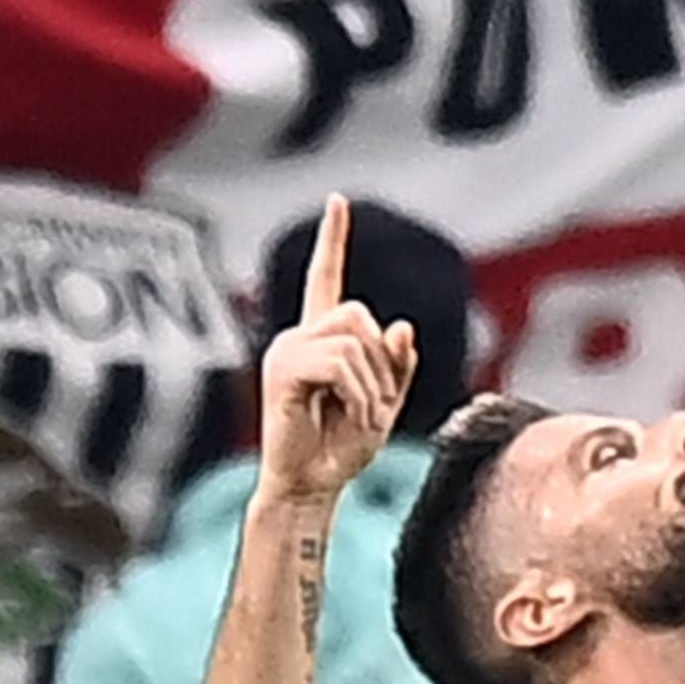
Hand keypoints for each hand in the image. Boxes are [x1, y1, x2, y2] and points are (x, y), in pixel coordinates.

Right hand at [253, 200, 415, 501]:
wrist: (313, 483)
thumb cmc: (344, 446)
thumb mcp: (386, 401)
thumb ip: (397, 363)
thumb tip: (401, 324)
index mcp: (322, 338)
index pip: (326, 278)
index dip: (333, 239)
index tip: (338, 200)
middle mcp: (299, 335)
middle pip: (360, 314)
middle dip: (383, 362)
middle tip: (374, 404)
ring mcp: (287, 350)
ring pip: (355, 341)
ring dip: (374, 386)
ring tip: (360, 417)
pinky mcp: (284, 371)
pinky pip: (341, 363)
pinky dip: (361, 395)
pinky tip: (352, 419)